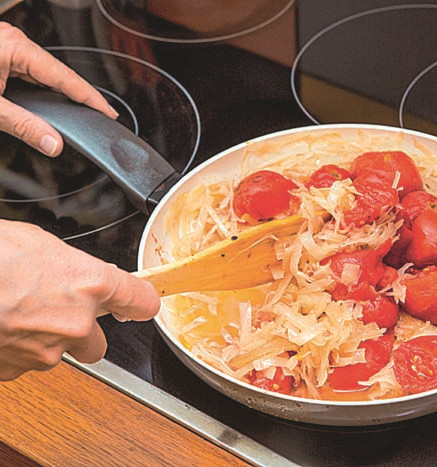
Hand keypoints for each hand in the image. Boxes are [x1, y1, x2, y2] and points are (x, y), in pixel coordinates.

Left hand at [0, 22, 117, 155]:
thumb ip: (23, 125)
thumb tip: (52, 143)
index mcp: (14, 48)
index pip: (65, 78)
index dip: (90, 97)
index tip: (107, 112)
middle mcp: (13, 44)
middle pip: (58, 75)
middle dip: (79, 97)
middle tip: (98, 116)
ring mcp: (7, 49)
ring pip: (45, 75)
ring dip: (60, 95)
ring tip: (81, 113)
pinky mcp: (1, 56)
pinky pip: (31, 75)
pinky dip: (43, 93)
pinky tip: (51, 106)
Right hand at [0, 220, 159, 380]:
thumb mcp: (43, 245)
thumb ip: (73, 267)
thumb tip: (79, 275)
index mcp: (91, 284)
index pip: (140, 300)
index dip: (143, 303)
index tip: (144, 305)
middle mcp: (77, 323)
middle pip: (99, 344)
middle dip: (85, 333)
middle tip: (61, 315)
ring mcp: (47, 350)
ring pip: (59, 354)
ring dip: (46, 339)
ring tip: (19, 313)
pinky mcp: (18, 369)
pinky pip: (27, 361)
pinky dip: (20, 348)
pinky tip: (5, 325)